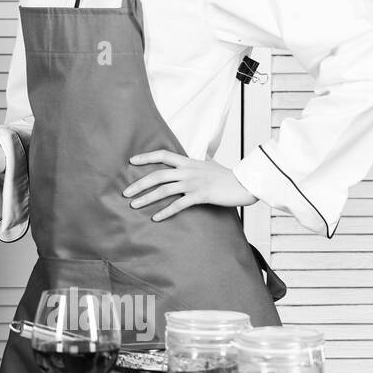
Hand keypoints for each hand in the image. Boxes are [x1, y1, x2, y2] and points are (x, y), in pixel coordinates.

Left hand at [124, 150, 258, 221]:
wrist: (246, 183)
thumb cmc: (229, 176)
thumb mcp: (211, 165)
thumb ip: (200, 162)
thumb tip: (199, 156)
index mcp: (189, 161)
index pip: (163, 155)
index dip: (146, 157)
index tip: (131, 161)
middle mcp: (188, 171)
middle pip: (157, 175)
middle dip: (139, 184)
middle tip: (125, 192)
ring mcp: (194, 183)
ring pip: (164, 190)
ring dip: (147, 198)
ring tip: (134, 205)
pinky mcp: (201, 196)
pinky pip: (179, 205)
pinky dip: (165, 211)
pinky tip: (155, 218)